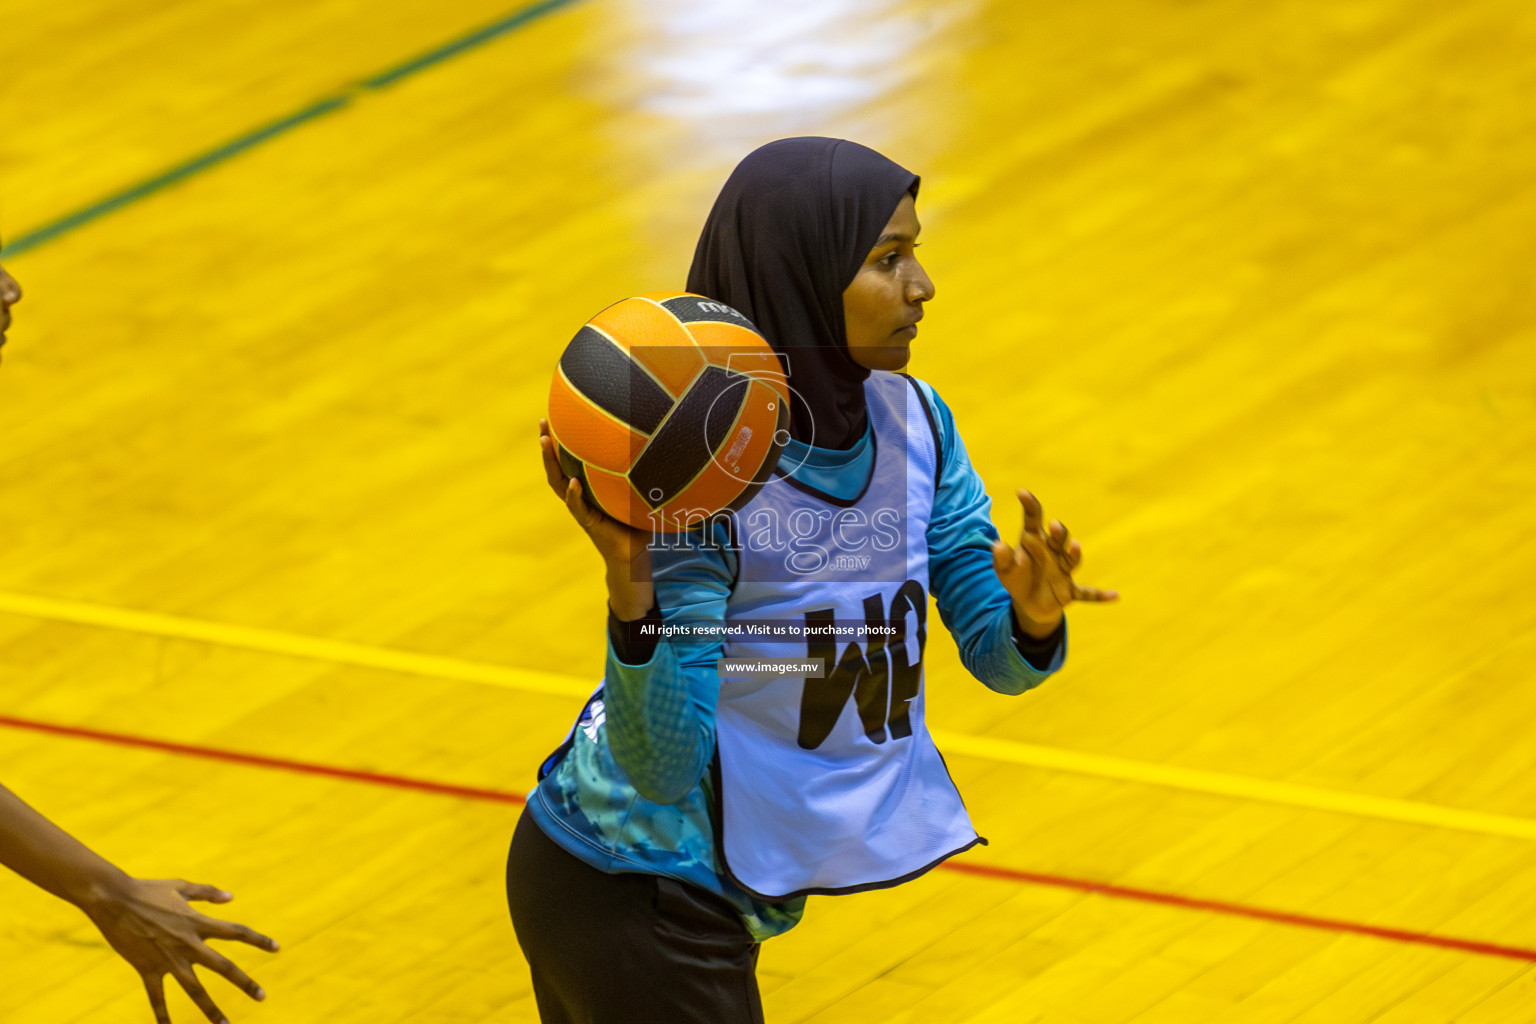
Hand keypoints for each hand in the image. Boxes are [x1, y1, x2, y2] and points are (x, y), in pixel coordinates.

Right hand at [80, 877, 277, 1023]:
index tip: (277, 949)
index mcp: (199, 923)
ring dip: (210, 1009)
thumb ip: (207, 893)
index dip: (259, 940)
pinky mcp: (147, 969)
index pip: (237, 933)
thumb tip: (231, 898)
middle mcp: (188, 944)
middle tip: (262, 997)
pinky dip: (163, 1016)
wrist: (114, 899)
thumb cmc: (149, 889)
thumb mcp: (182, 886)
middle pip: (224, 967)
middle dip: (244, 983)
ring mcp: (168, 959)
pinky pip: (157, 997)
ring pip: (195, 990)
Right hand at [539, 419, 653, 618]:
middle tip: (542, 424)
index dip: (560, 441)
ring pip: (559, 483)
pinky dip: (574, 495)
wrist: (634, 552)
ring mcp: (581, 508)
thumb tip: (663, 443)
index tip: (554, 417)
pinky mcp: (588, 522)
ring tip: (545, 443)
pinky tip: (573, 483)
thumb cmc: (637, 520)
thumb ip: (642, 472)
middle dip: (547, 446)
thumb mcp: (637, 491)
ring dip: (551, 463)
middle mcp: (579, 495)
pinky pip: (578, 507)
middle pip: (556, 467)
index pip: (568, 460)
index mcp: (587, 487)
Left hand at [992, 489, 1118, 637]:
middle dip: (1058, 532)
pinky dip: (1100, 596)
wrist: (1028, 603)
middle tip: (1053, 526)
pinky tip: (1114, 596)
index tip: (1022, 493)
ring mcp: (1063, 571)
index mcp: (1034, 541)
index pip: (1033, 519)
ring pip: (1072, 559)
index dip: (1029, 505)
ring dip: (1075, 553)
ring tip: (1076, 546)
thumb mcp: (1004, 569)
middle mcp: (1052, 552)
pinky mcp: (1070, 591)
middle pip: (1058, 538)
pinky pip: (1088, 593)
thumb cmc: (1017, 578)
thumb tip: (997, 546)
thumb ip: (1002, 558)